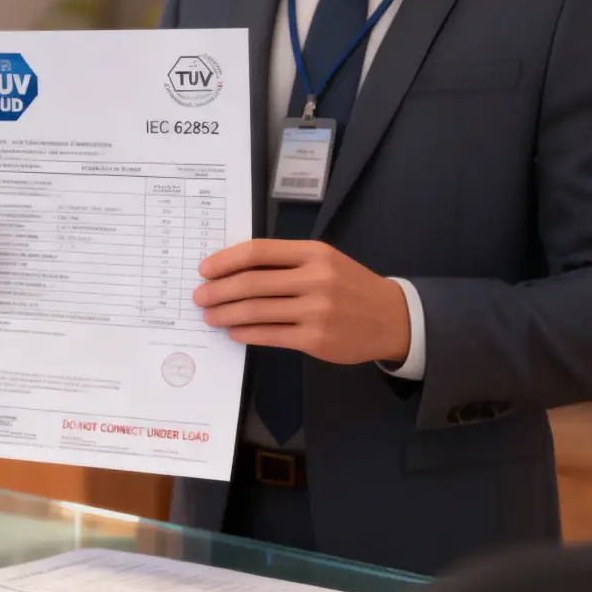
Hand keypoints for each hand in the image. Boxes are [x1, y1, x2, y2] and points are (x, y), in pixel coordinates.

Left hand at [193, 240, 410, 365]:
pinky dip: (244, 333)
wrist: (391, 318)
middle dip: (217, 291)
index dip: (225, 261)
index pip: (257, 252)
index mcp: (314, 253)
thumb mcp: (324, 262)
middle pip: (251, 283)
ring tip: (210, 316)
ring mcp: (316, 310)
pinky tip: (234, 331)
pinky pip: (268, 335)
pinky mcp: (314, 339)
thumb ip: (285, 263)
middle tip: (199, 297)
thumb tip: (234, 269)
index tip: (204, 270)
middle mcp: (315, 279)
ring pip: (255, 311)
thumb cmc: (350, 286)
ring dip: (225, 314)